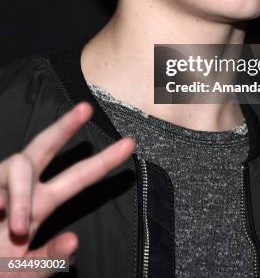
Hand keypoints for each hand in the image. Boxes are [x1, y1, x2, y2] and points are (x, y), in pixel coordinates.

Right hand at [0, 102, 135, 276]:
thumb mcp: (29, 270)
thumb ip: (51, 258)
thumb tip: (74, 241)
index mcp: (40, 205)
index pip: (77, 177)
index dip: (103, 161)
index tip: (129, 145)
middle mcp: (22, 191)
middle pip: (44, 148)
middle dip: (64, 127)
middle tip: (86, 108)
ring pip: (18, 164)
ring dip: (21, 195)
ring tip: (19, 227)